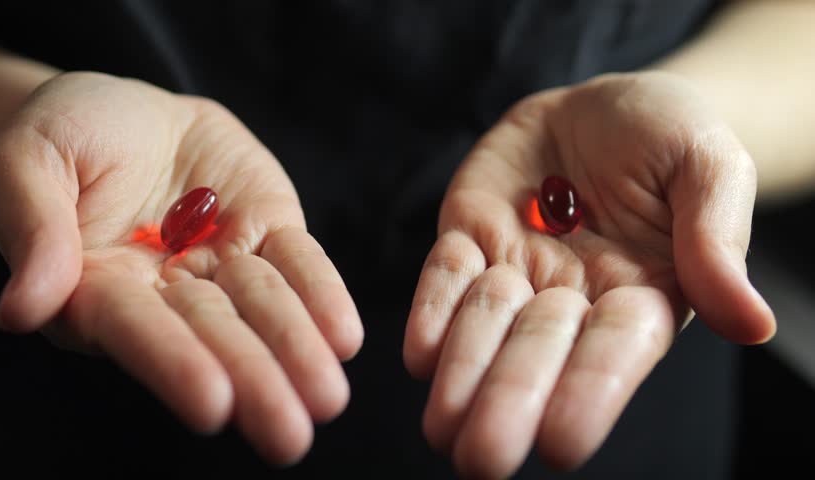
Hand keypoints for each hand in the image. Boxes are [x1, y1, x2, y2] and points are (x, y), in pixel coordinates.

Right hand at [0, 72, 362, 464]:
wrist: (131, 111)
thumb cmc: (68, 134)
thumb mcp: (28, 159)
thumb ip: (32, 225)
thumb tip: (23, 308)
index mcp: (96, 286)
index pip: (136, 328)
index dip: (173, 361)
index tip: (213, 402)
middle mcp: (166, 289)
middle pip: (212, 333)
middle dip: (253, 380)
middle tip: (290, 435)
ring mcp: (222, 262)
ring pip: (263, 306)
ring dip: (296, 351)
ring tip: (327, 397)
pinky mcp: (267, 231)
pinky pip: (299, 261)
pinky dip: (322, 295)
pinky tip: (344, 337)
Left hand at [403, 71, 774, 477]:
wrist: (603, 103)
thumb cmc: (669, 134)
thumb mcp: (709, 166)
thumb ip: (717, 238)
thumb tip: (752, 324)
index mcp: (641, 294)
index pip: (615, 354)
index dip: (589, 393)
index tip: (561, 443)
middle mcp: (572, 295)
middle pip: (538, 352)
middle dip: (509, 401)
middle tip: (480, 460)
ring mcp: (515, 267)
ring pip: (484, 324)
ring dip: (462, 370)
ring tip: (441, 424)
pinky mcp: (471, 236)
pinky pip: (445, 274)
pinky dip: (432, 309)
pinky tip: (420, 353)